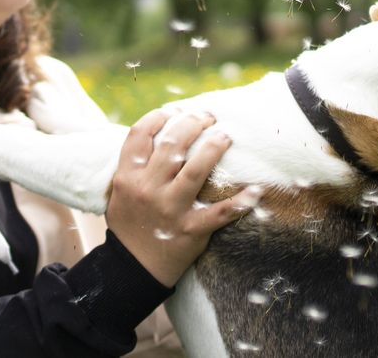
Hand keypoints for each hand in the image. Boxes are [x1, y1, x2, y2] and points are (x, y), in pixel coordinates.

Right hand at [105, 109, 261, 286]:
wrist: (133, 268)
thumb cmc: (130, 223)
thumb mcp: (121, 191)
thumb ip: (134, 165)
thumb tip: (158, 131)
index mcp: (128, 178)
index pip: (140, 135)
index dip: (159, 116)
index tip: (174, 109)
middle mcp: (148, 190)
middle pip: (172, 145)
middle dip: (193, 123)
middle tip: (207, 116)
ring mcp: (170, 210)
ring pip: (196, 170)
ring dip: (214, 148)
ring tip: (226, 136)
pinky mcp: (191, 230)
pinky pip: (220, 213)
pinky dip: (240, 202)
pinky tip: (256, 190)